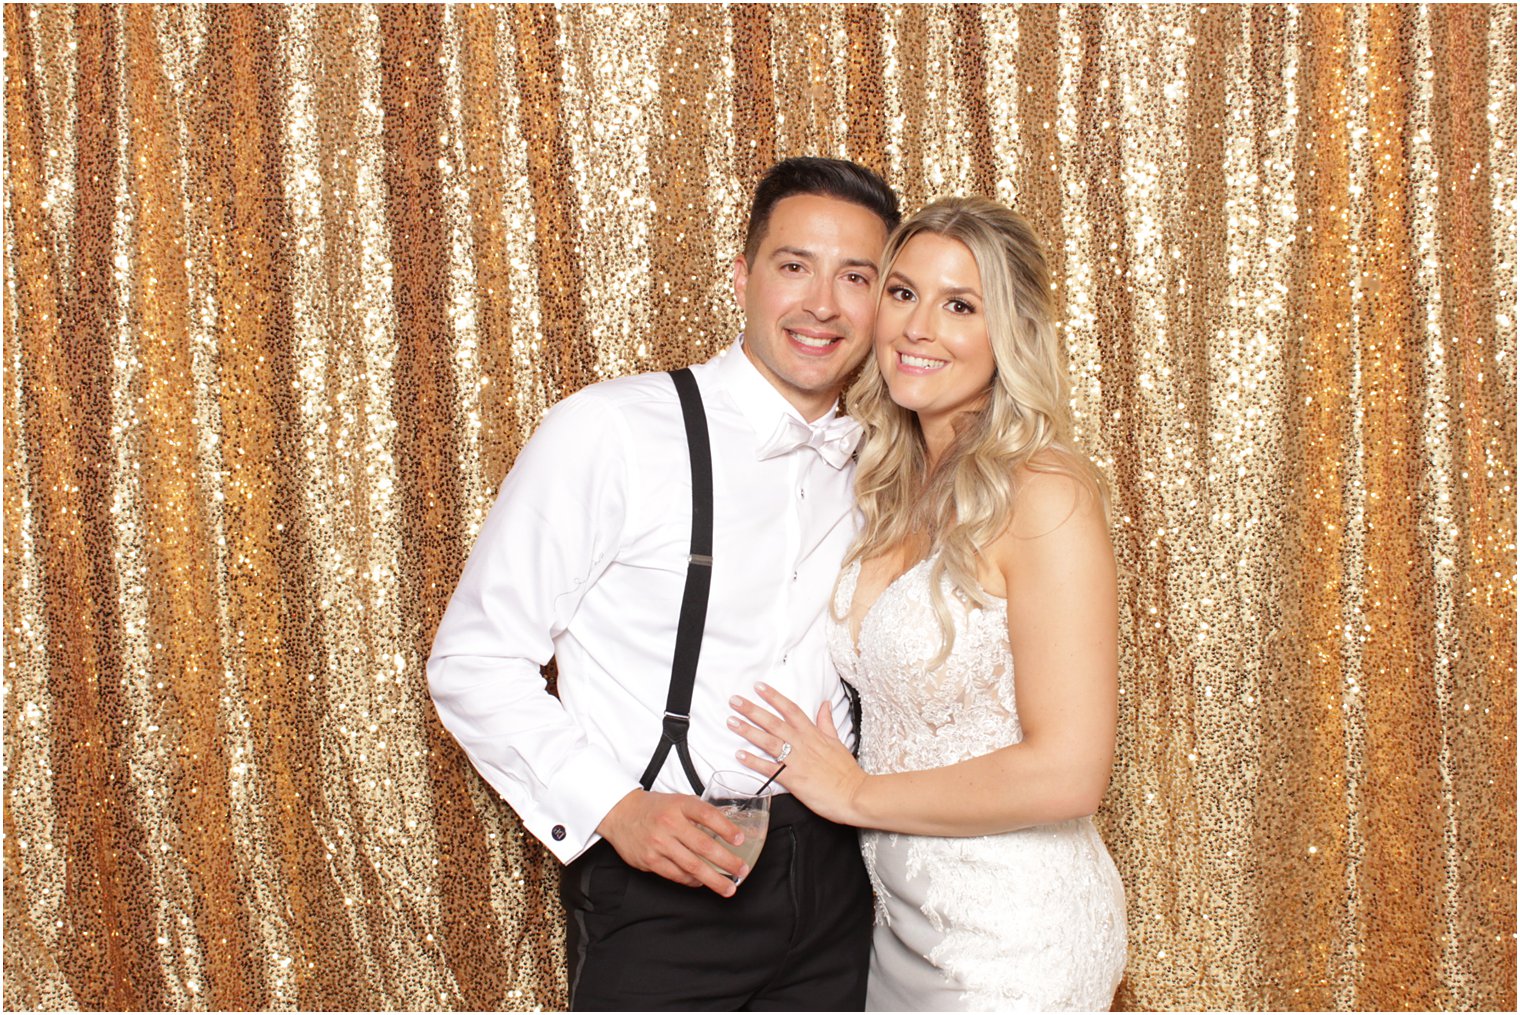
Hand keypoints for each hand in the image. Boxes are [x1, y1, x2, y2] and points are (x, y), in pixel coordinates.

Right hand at [595, 789, 747, 896]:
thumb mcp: (678, 801)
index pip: (708, 815)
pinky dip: (692, 881)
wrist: (621, 814)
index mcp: (679, 805)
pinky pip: (676, 875)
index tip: (740, 839)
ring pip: (692, 865)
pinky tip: (702, 882)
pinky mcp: (650, 860)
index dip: (726, 828)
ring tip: (728, 887)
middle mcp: (669, 823)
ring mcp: (659, 843)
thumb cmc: (655, 808)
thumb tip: (729, 830)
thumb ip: (699, 813)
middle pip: (704, 846)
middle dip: (727, 861)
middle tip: (742, 870)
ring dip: (713, 879)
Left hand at [728, 683, 867, 826]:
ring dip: (748, 731)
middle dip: (753, 710)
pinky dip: (754, 762)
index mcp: (813, 734)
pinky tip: (739, 755)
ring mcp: (796, 761)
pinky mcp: (793, 780)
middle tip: (734, 701)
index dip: (774, 697)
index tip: (758, 687)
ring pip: (768, 742)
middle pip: (774, 722)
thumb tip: (825, 704)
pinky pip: (769, 769)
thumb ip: (827, 723)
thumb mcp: (838, 741)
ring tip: (732, 722)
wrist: (855, 794)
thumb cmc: (846, 771)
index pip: (790, 710)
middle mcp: (802, 744)